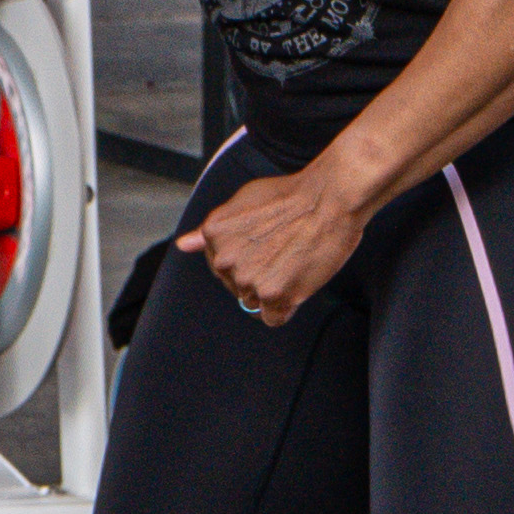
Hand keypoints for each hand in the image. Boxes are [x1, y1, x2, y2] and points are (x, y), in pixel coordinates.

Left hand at [177, 156, 372, 326]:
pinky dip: (287, 307)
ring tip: (293, 262)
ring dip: (273, 291)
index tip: (265, 247)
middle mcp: (225, 259)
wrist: (329, 199)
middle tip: (283, 252)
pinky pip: (274, 318)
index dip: (246, 260)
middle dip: (258, 276)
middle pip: (236, 287)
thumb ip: (213, 229)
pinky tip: (298, 282)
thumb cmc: (292, 196)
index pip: (220, 267)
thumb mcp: (242, 201)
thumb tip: (184, 245)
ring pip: (255, 302)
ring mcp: (247, 279)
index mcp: (213, 234)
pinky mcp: (273, 296)